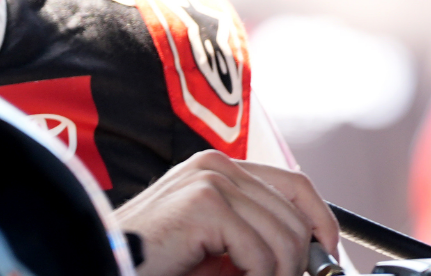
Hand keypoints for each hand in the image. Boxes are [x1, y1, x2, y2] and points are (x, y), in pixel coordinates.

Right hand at [114, 150, 338, 275]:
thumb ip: (257, 239)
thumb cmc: (155, 260)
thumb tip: (318, 256)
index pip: (295, 184)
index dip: (321, 222)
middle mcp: (216, 165)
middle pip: (294, 217)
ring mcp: (210, 179)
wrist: (104, 262)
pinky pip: (261, 255)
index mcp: (218, 169)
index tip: (326, 258)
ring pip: (284, 239)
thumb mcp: (218, 247)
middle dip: (295, 264)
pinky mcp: (204, 202)